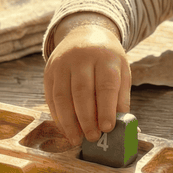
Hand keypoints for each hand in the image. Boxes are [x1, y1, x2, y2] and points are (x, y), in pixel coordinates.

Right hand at [43, 14, 130, 144]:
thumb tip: (124, 128)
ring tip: (77, 139)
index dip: (106, 108)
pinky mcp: (49, 71)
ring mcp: (62, 63)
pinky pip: (50, 97)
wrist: (85, 34)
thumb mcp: (122, 72)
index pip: (105, 85)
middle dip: (86, 118)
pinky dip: (57, 116)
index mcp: (105, 57)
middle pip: (81, 91)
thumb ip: (121, 99)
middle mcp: (81, 57)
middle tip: (93, 138)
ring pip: (62, 96)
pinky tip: (66, 129)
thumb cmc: (108, 60)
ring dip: (69, 122)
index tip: (107, 128)